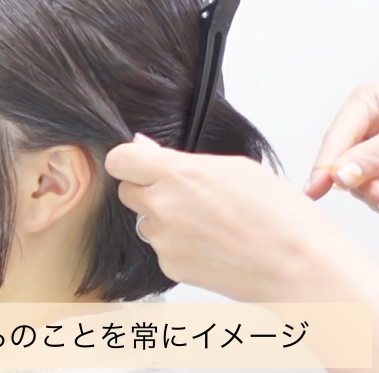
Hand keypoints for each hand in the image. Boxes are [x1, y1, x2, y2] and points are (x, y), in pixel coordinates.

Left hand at [104, 134, 358, 303]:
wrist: (298, 267)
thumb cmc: (281, 217)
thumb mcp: (237, 168)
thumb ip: (185, 160)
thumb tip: (148, 149)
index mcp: (177, 174)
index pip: (119, 159)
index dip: (129, 160)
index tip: (140, 163)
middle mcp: (162, 206)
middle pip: (127, 191)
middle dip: (147, 189)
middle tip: (183, 194)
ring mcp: (163, 240)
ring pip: (146, 222)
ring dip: (165, 219)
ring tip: (209, 223)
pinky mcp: (169, 266)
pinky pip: (162, 248)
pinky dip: (179, 246)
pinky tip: (212, 245)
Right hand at [305, 83, 378, 211]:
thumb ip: (372, 154)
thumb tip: (340, 176)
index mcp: (367, 101)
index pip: (335, 136)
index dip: (325, 165)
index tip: (314, 190)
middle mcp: (370, 125)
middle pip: (347, 162)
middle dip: (360, 182)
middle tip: (376, 195)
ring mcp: (376, 149)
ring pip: (363, 179)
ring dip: (374, 192)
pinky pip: (374, 186)